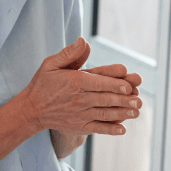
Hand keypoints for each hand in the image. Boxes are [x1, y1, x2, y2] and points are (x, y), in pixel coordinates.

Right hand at [22, 38, 142, 135]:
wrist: (31, 110)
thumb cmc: (43, 84)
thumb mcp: (51, 64)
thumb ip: (69, 53)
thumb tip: (83, 40)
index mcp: (75, 82)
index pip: (98, 82)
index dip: (114, 84)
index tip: (128, 86)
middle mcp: (79, 99)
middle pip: (105, 99)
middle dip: (123, 100)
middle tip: (139, 100)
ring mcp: (80, 114)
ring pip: (104, 114)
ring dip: (122, 113)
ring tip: (136, 111)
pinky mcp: (80, 126)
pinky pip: (97, 128)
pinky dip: (110, 129)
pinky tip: (122, 129)